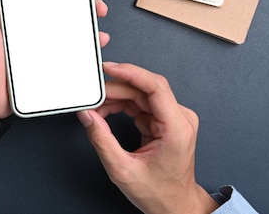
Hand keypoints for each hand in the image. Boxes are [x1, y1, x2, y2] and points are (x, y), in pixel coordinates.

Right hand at [77, 62, 218, 213]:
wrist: (175, 206)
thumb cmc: (159, 192)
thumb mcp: (122, 169)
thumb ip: (102, 140)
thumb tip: (88, 116)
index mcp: (176, 128)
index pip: (155, 86)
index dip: (130, 73)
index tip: (110, 68)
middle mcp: (180, 119)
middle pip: (145, 88)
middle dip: (116, 89)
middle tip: (94, 96)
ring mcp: (174, 118)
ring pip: (141, 94)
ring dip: (117, 97)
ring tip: (97, 107)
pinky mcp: (165, 120)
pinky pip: (141, 103)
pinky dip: (122, 105)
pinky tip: (107, 110)